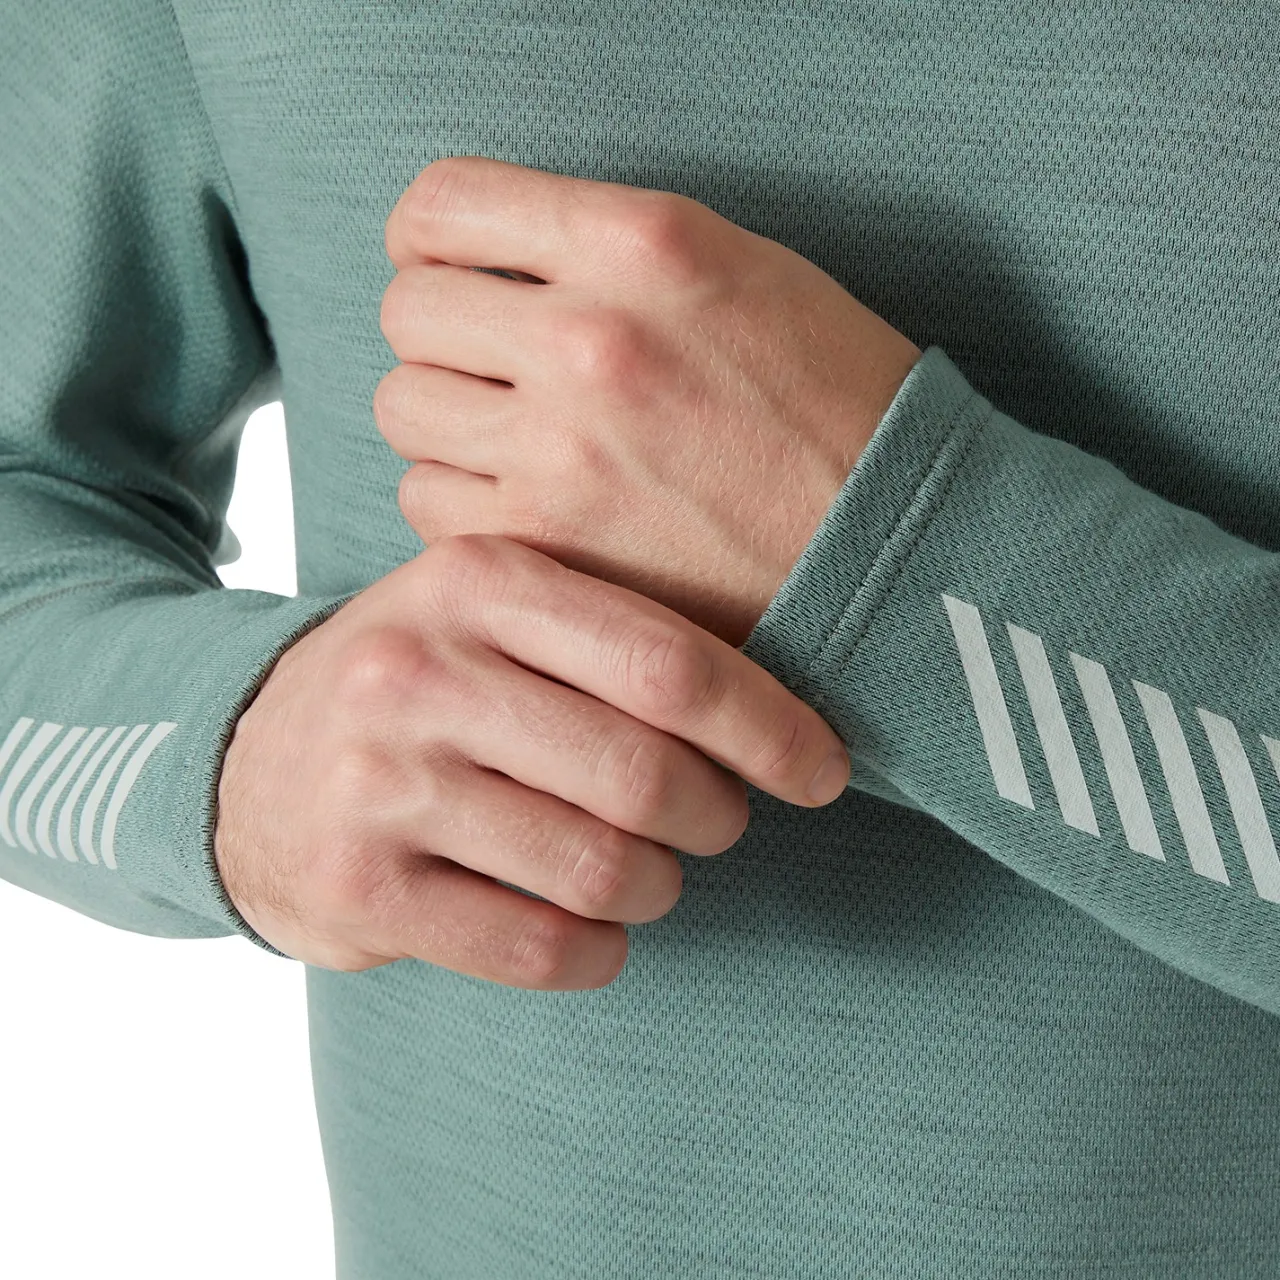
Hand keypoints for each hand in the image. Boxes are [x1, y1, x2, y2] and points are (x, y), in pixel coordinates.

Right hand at [214, 534, 850, 987]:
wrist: (248, 757)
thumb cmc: (421, 682)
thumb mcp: (492, 613)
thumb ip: (613, 635)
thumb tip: (781, 711)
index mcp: (477, 580)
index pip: (669, 664)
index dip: (772, 729)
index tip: (823, 771)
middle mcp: (421, 671)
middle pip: (644, 774)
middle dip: (717, 818)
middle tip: (721, 823)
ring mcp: (381, 783)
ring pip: (598, 869)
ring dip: (657, 888)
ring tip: (651, 876)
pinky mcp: (359, 888)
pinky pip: (535, 947)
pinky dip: (594, 953)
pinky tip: (592, 933)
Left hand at [376, 155, 921, 647]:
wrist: (894, 550)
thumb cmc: (835, 408)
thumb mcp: (744, 270)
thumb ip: (604, 249)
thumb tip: (490, 260)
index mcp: (645, 244)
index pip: (442, 207)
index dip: (433, 241)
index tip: (454, 271)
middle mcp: (591, 338)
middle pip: (409, 313)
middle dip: (443, 334)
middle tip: (493, 367)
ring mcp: (563, 452)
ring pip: (406, 412)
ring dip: (446, 422)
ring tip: (515, 442)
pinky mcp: (552, 549)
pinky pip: (429, 508)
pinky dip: (461, 504)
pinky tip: (525, 506)